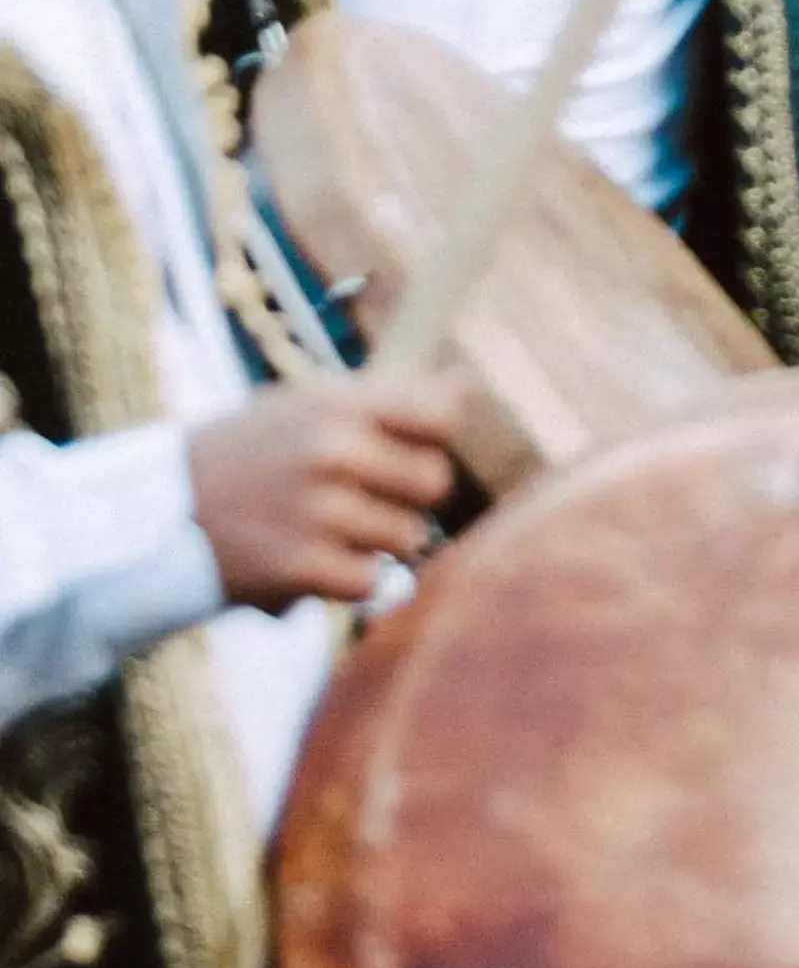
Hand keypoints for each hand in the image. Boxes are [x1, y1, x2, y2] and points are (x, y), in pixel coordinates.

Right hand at [187, 374, 460, 605]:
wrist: (160, 514)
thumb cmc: (248, 454)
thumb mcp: (306, 405)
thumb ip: (384, 402)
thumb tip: (468, 386)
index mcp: (337, 403)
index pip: (439, 415)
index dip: (437, 437)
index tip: (413, 447)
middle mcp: (333, 452)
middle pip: (434, 481)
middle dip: (410, 496)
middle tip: (369, 498)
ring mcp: (319, 512)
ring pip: (408, 537)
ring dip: (379, 542)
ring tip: (330, 530)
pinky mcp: (303, 568)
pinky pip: (371, 582)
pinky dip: (349, 580)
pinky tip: (315, 562)